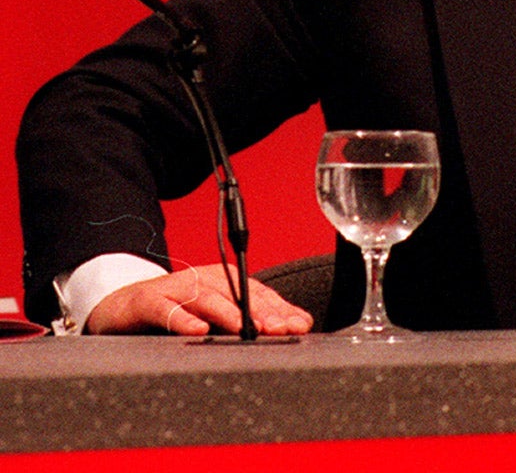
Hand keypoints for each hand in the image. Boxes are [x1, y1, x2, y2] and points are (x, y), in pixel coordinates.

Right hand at [86, 265, 313, 336]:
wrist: (122, 305)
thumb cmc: (176, 311)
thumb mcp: (214, 315)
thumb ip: (250, 320)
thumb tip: (295, 326)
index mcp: (225, 282)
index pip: (259, 293)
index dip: (280, 309)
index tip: (299, 325)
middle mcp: (204, 280)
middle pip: (238, 294)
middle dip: (262, 312)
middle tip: (279, 328)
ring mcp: (176, 289)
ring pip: (207, 299)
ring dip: (228, 314)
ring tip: (244, 328)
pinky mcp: (148, 302)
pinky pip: (167, 310)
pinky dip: (182, 319)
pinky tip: (197, 330)